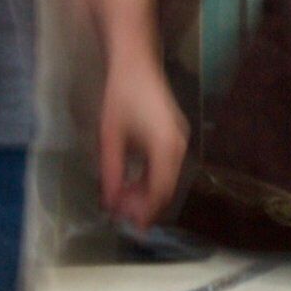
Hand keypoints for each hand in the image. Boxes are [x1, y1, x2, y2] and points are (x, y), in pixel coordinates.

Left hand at [94, 52, 187, 226]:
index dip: (145, 211)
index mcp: (167, 148)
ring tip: (123, 199)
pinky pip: (167, 164)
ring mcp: (180, 139)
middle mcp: (180, 146)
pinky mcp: (175, 133)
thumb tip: (111, 203)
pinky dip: (151, 177)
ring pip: (167, 176)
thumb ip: (112, 173)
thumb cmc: (121, 98)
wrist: (136, 64)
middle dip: (145, 204)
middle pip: (167, 186)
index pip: (160, 191)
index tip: (129, 226)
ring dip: (147, 191)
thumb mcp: (110, 139)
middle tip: (121, 214)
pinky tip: (133, 180)